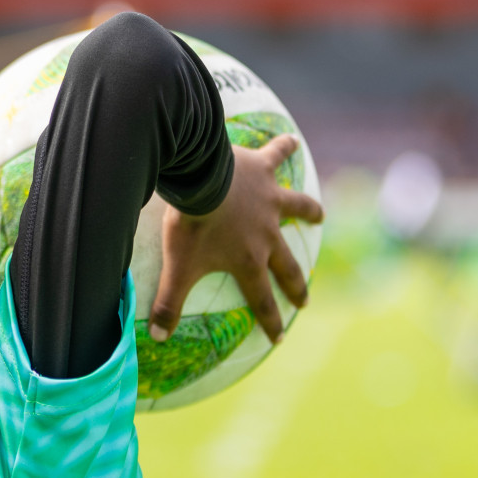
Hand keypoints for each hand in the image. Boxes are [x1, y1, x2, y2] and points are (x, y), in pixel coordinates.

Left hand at [149, 134, 324, 344]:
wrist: (199, 180)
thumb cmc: (191, 226)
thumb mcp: (178, 268)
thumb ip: (168, 303)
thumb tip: (157, 338)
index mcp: (248, 260)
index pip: (262, 299)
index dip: (270, 320)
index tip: (279, 337)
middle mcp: (267, 234)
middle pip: (288, 264)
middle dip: (297, 284)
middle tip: (305, 298)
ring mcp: (270, 201)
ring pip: (298, 207)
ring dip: (309, 210)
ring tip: (319, 214)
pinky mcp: (263, 169)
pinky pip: (278, 154)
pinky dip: (285, 146)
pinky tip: (290, 139)